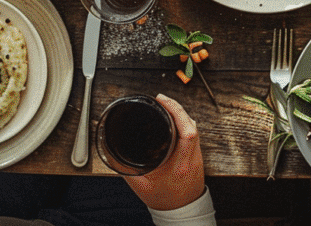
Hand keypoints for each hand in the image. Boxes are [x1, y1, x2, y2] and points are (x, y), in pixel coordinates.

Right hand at [123, 94, 205, 211]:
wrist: (182, 210)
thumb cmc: (164, 199)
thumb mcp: (142, 186)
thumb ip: (127, 169)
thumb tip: (113, 153)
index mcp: (180, 165)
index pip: (187, 132)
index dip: (176, 112)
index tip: (163, 102)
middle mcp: (192, 158)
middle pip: (192, 125)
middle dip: (177, 107)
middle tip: (162, 99)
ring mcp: (197, 156)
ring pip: (194, 127)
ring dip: (182, 113)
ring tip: (167, 105)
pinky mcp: (197, 155)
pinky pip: (194, 132)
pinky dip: (184, 122)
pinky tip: (176, 118)